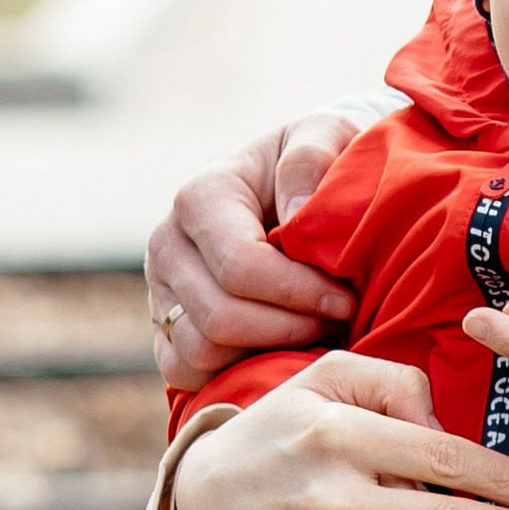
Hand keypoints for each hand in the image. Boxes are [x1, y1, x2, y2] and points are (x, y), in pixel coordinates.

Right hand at [145, 113, 362, 390]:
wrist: (298, 187)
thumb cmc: (321, 161)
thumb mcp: (326, 136)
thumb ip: (311, 159)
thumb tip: (294, 213)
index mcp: (199, 198)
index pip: (240, 267)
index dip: (300, 293)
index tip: (349, 299)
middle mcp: (166, 245)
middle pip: (220, 319)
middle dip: (291, 328)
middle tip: (340, 320)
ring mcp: (159, 290)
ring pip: (203, 353)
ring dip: (270, 352)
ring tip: (317, 331)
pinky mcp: (164, 329)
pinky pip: (187, 373)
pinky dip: (238, 373)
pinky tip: (286, 351)